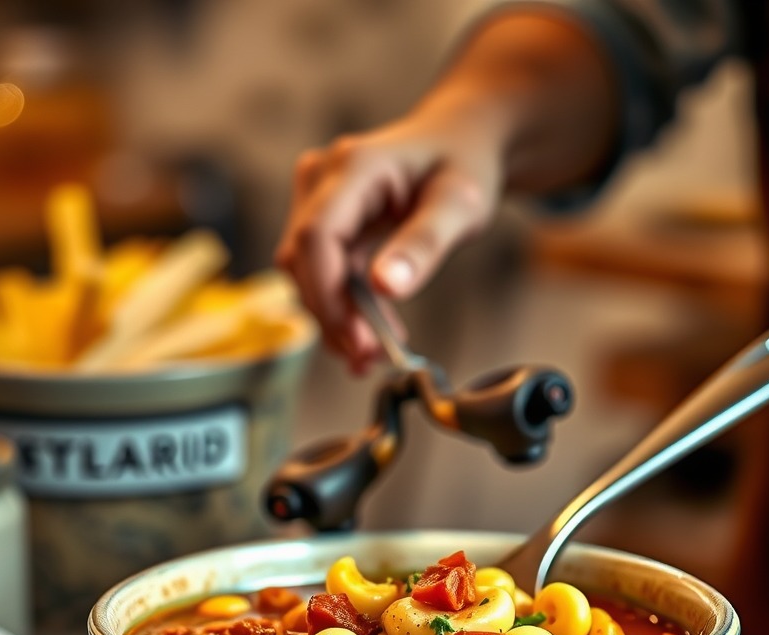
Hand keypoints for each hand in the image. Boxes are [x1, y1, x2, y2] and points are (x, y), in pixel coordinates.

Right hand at [274, 10, 617, 373]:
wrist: (459, 141)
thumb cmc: (463, 164)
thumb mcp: (461, 204)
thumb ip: (425, 244)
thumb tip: (387, 287)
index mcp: (355, 166)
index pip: (316, 238)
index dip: (330, 298)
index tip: (360, 342)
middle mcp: (323, 179)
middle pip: (305, 262)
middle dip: (335, 318)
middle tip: (373, 358)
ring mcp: (317, 198)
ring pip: (308, 274)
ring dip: (338, 319)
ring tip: (377, 353)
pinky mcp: (324, 220)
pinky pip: (322, 273)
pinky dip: (345, 308)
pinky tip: (371, 333)